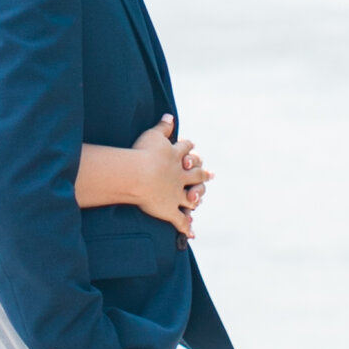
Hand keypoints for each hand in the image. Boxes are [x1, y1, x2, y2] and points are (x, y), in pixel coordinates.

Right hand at [127, 116, 210, 232]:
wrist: (137, 175)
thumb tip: (170, 115)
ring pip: (190, 197)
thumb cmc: (141, 153)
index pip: (186, 151)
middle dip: (203, 174)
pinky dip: (186, 226)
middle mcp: (180, 176)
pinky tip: (191, 233)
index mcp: (176, 157)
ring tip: (199, 200)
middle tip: (210, 174)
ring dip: (196, 198)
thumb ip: (162, 126)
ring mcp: (176, 194)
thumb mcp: (153, 135)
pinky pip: (180, 220)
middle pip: (195, 174)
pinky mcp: (169, 209)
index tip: (194, 148)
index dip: (190, 149)